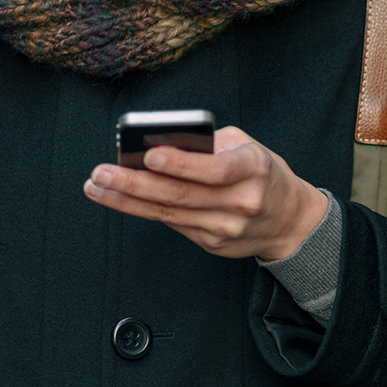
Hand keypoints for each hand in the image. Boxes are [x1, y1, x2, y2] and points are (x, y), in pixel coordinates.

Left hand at [82, 126, 327, 260]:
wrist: (289, 219)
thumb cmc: (260, 172)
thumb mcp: (246, 146)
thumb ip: (208, 143)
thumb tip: (158, 143)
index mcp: (254, 168)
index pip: (215, 169)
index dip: (182, 164)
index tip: (150, 155)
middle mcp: (242, 202)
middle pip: (182, 195)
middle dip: (135, 183)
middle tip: (102, 172)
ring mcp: (226, 227)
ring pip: (169, 213)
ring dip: (127, 199)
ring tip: (97, 185)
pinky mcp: (212, 243)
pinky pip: (171, 223)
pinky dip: (141, 210)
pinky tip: (117, 198)